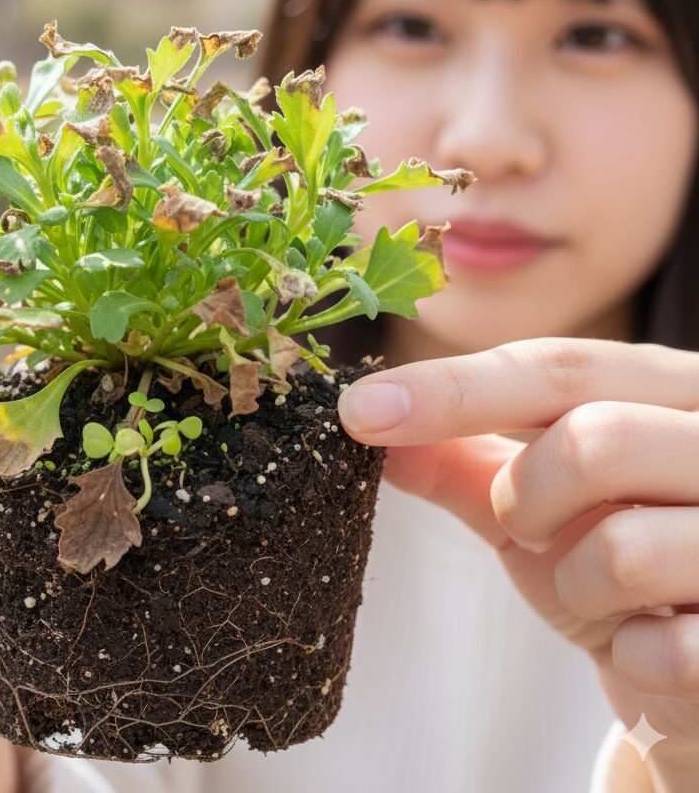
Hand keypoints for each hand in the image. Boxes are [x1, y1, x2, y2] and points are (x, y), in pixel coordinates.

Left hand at [337, 338, 698, 776]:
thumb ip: (460, 460)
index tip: (357, 411)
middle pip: (596, 440)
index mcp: (674, 391)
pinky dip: (630, 655)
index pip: (557, 368)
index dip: (450, 388)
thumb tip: (365, 420)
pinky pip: (667, 649)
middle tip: (532, 528)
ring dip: (576, 585)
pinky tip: (650, 646)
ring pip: (625, 546)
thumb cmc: (620, 570)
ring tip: (600, 592)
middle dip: (526, 499)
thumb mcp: (536, 504)